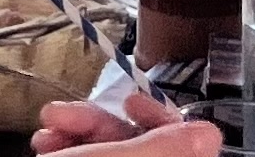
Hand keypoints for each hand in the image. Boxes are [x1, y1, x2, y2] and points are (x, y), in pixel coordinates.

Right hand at [33, 87, 219, 155]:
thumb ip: (163, 146)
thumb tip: (209, 134)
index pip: (186, 149)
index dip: (159, 120)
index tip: (128, 103)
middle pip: (142, 147)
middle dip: (99, 124)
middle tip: (65, 114)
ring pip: (112, 153)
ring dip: (76, 132)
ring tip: (47, 130)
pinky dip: (67, 148)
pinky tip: (45, 144)